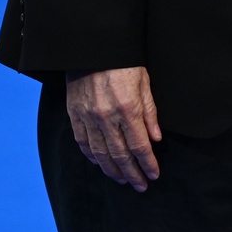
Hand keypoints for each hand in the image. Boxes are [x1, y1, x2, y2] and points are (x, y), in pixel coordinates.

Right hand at [66, 66, 161, 191]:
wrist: (94, 45)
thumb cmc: (124, 61)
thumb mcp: (144, 82)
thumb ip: (150, 112)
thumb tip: (156, 139)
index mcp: (128, 108)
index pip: (140, 145)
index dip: (148, 163)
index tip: (154, 175)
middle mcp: (107, 117)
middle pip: (121, 154)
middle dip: (132, 173)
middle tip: (140, 186)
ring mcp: (88, 117)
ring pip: (100, 153)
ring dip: (113, 170)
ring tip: (123, 180)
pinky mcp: (75, 114)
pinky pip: (83, 142)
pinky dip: (92, 157)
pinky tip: (100, 164)